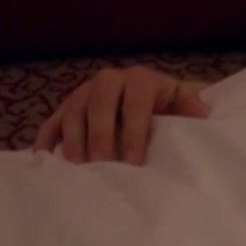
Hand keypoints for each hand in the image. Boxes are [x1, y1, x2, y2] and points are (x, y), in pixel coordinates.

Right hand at [31, 66, 209, 164]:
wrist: (151, 92)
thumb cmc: (168, 102)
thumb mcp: (184, 99)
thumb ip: (191, 105)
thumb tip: (201, 115)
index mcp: (140, 79)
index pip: (135, 104)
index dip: (134, 132)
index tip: (134, 161)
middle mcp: (109, 80)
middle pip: (99, 105)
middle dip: (100, 135)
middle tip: (102, 164)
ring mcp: (84, 92)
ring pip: (73, 111)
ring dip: (73, 138)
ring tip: (77, 166)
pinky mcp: (67, 106)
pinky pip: (52, 121)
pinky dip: (47, 138)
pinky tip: (44, 159)